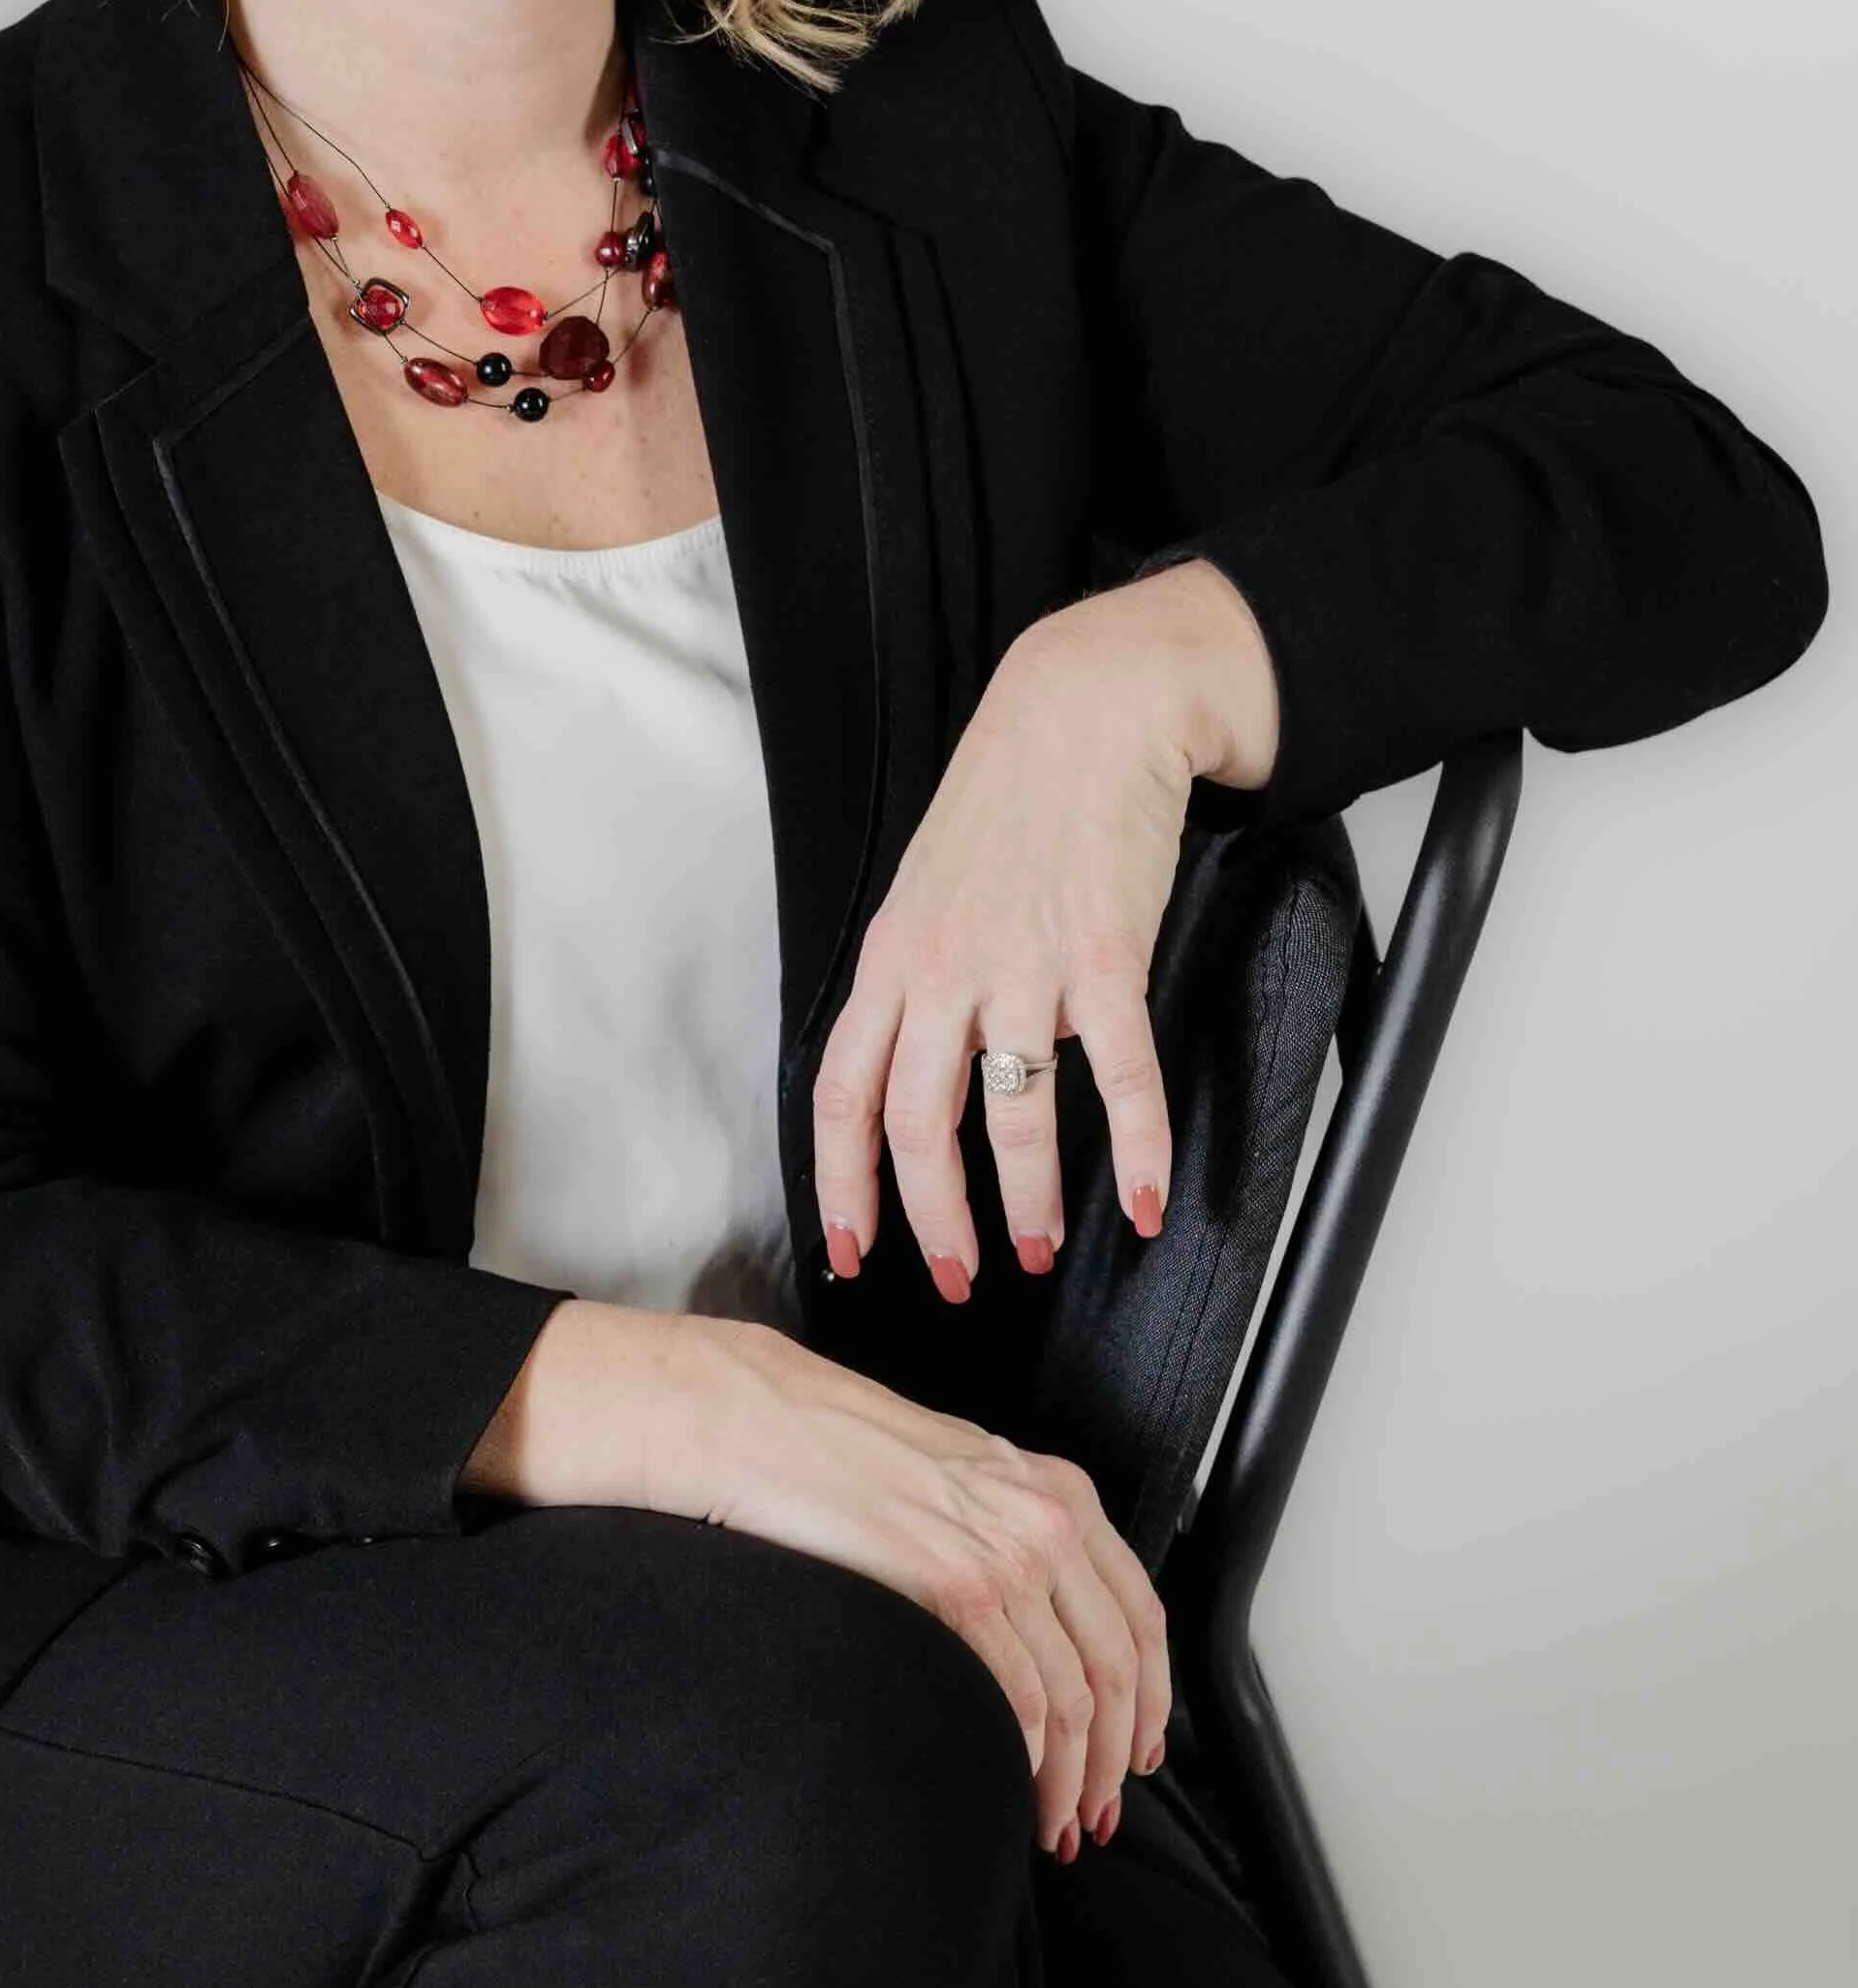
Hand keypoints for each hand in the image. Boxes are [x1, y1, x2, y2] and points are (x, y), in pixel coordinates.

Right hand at [650, 1316, 1171, 1855]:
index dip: (1151, 1703)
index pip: (1142, 1617)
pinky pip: (1018, 1695)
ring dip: (1070, 1777)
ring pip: (1075, 1696)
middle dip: (1113, 1761)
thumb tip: (1044, 1625)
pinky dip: (1026, 1755)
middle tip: (1094, 1816)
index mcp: (1062, 1492)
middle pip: (1118, 1669)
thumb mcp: (967, 1476)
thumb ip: (1017, 1533)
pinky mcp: (957, 1587)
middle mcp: (1049, 1520)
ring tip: (1053, 1823)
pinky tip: (1012, 1780)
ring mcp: (1007, 1554)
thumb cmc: (854, 1452)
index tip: (1139, 1754)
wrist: (775, 1424)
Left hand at [811, 560, 1277, 1294]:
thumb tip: (912, 1055)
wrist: (1085, 711)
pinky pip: (1118, 1075)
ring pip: (1012, 1114)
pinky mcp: (1104, 957)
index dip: (842, 1182)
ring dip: (1026, 1200)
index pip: (843, 1092)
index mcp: (893, 956)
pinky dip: (1136, 1148)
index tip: (854, 1248)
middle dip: (933, 1219)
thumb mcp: (929, 883)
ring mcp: (1024, 964)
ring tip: (1040, 1247)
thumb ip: (916, 971)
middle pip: (917, 1124)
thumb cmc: (1011, 796)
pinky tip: (1144, 1199)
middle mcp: (944, 968)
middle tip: (958, 1275)